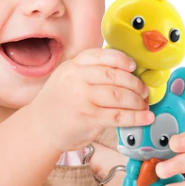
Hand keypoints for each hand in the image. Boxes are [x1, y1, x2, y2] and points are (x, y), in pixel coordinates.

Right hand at [29, 47, 152, 152]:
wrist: (39, 129)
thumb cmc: (57, 105)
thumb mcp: (65, 80)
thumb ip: (87, 73)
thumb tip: (122, 72)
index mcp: (71, 67)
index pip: (101, 56)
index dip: (122, 60)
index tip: (134, 67)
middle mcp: (76, 80)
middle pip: (114, 76)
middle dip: (135, 84)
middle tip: (143, 91)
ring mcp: (82, 99)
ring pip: (119, 96)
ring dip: (137, 101)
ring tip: (144, 105)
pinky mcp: (88, 118)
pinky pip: (118, 116)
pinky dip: (136, 117)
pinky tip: (145, 117)